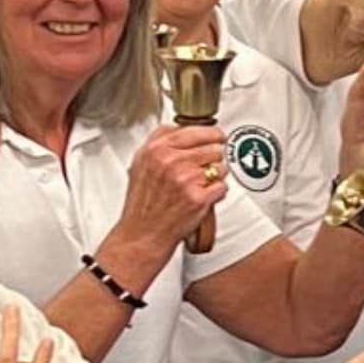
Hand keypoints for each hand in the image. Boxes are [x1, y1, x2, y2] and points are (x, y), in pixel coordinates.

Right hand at [120, 122, 225, 254]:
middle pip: (213, 146)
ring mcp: (185, 178)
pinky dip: (216, 193)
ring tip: (199, 186)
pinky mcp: (198, 197)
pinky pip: (222, 187)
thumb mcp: (140, 164)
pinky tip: (202, 198)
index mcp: (156, 149)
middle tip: (205, 169)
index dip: (210, 134)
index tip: (216, 136)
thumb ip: (159, 143)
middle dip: (213, 157)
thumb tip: (180, 128)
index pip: (194, 129)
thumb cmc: (143, 204)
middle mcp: (170, 160)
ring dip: (215, 176)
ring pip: (220, 166)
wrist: (142, 234)